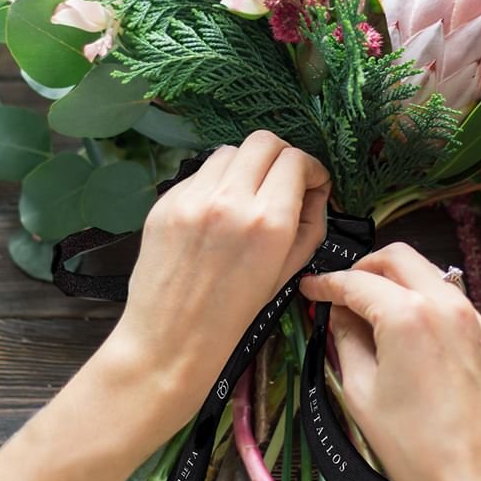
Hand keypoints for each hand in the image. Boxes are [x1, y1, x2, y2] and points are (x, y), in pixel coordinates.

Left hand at [108, 131, 330, 413]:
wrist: (171, 339)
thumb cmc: (235, 314)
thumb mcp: (288, 272)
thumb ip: (310, 223)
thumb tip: (314, 189)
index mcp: (268, 222)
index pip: (296, 160)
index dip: (311, 168)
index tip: (311, 183)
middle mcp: (230, 200)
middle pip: (264, 141)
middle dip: (281, 157)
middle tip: (282, 182)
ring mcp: (193, 198)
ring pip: (230, 151)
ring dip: (246, 167)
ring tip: (246, 197)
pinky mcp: (166, 202)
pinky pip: (200, 174)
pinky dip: (216, 184)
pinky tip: (215, 214)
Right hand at [300, 244, 480, 480]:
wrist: (468, 480)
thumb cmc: (409, 445)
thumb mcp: (361, 390)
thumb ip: (345, 340)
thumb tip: (337, 314)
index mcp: (408, 316)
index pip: (358, 282)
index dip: (326, 284)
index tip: (308, 289)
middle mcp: (444, 304)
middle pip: (398, 258)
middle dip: (364, 268)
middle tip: (341, 292)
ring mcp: (470, 316)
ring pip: (427, 271)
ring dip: (395, 279)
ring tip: (370, 309)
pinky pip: (447, 296)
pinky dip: (421, 297)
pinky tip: (404, 327)